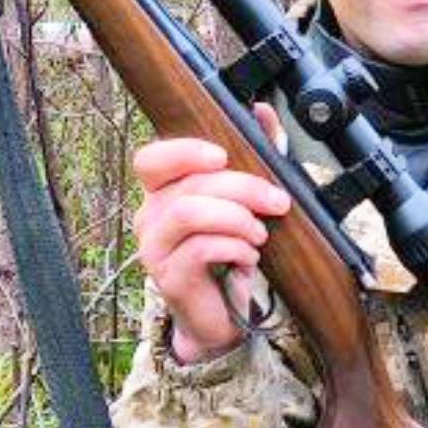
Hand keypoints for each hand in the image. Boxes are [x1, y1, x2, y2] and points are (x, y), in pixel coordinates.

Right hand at [131, 118, 290, 364]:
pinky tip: (248, 257)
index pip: (152, 160)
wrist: (225, 317)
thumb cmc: (231, 255)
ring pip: (189, 212)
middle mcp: (150, 217)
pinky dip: (234, 247)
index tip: (222, 156)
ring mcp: (154, 248)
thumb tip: (261, 110)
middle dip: (242, 187)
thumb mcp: (246, 202)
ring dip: (236, 217)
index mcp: (163, 193)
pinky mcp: (168, 277)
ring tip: (260, 234)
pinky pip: (200, 248)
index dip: (184, 152)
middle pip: (189, 184)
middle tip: (277, 202)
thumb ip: (254, 154)